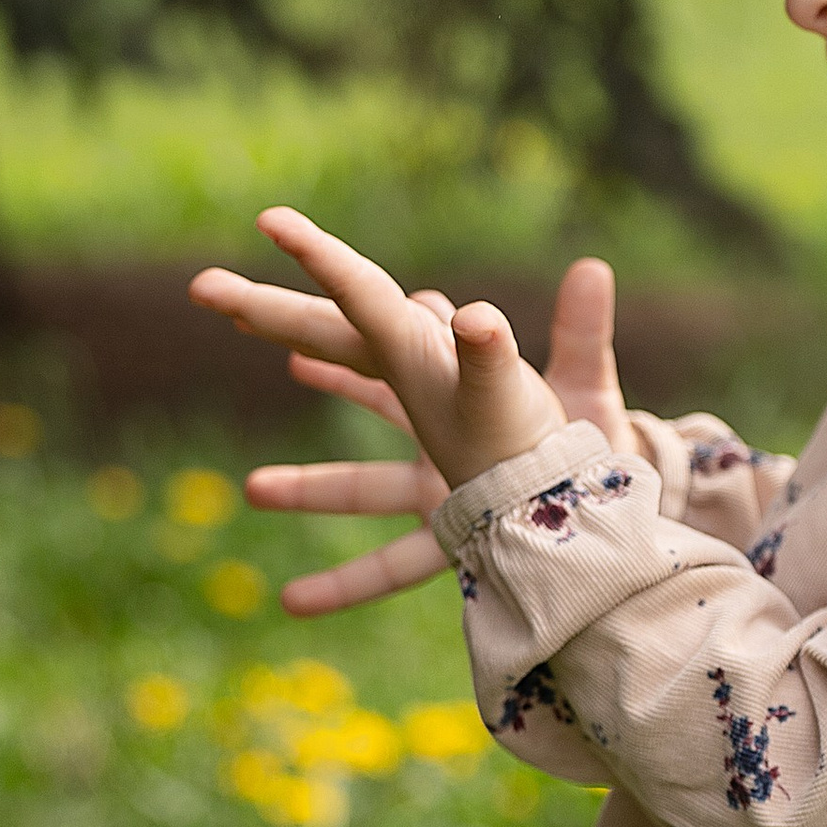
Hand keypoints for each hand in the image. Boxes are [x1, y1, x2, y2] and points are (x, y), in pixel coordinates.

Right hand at [196, 235, 633, 618]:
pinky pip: (387, 564)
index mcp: (450, 371)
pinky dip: (344, 584)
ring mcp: (434, 478)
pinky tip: (294, 603)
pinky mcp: (449, 532)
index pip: (373, 315)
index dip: (327, 271)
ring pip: (357, 482)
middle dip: (282, 331)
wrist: (616, 508)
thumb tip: (593, 268)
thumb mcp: (587, 388)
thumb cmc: (599, 441)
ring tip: (252, 490)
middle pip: (344, 370)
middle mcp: (430, 416)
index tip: (274, 224)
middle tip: (209, 293)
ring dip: (308, 489)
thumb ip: (582, 336)